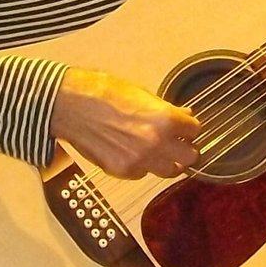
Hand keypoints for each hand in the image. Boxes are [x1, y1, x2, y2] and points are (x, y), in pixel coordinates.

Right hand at [50, 67, 200, 178]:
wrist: (70, 105)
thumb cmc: (101, 92)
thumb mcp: (141, 93)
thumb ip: (166, 109)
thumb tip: (184, 115)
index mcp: (165, 119)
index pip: (195, 130)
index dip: (190, 127)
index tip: (186, 127)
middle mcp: (156, 143)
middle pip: (190, 157)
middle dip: (186, 149)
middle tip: (179, 143)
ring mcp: (140, 161)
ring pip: (170, 172)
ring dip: (169, 162)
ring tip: (158, 150)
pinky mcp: (122, 171)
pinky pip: (144, 174)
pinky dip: (143, 166)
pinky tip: (134, 152)